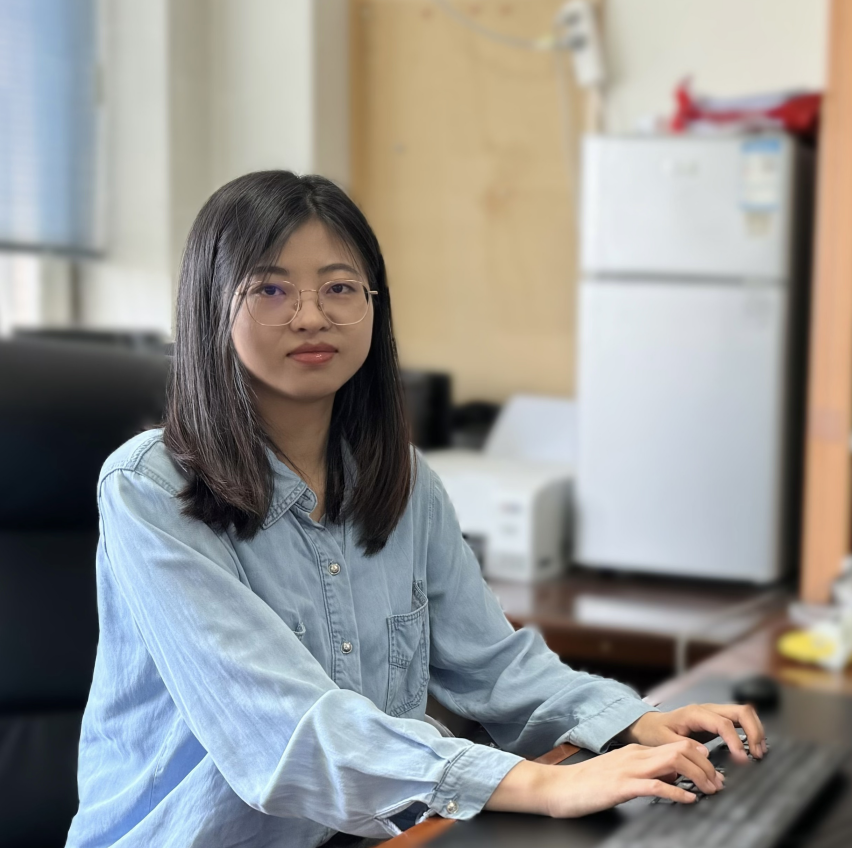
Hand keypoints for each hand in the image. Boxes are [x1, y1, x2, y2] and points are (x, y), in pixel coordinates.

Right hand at [486, 739, 724, 817]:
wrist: (560, 787)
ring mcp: (629, 769)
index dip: (702, 757)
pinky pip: (656, 786)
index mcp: (636, 751)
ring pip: (673, 762)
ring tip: (710, 790)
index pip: (678, 745)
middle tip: (719, 782)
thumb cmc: (588, 783)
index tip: (714, 773)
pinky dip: (677, 792)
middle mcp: (636, 755)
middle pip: (682, 749)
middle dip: (707, 765)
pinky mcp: (622, 786)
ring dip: (698, 776)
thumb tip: (673, 778)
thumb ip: (647, 772)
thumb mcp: (622, 773)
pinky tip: (688, 799)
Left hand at [619, 704, 765, 763]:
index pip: (723, 723)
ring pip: (744, 712)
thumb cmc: (656, 732)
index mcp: (695, 714)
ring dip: (755, 730)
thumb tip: (705, 753)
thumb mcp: (664, 740)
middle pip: (740, 711)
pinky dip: (751, 730)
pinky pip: (740, 720)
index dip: (735, 740)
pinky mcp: (717, 719)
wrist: (650, 724)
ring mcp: (714, 712)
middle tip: (757, 755)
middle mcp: (707, 709)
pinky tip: (753, 746)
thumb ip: (683, 745)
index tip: (742, 759)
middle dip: (754, 731)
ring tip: (759, 752)